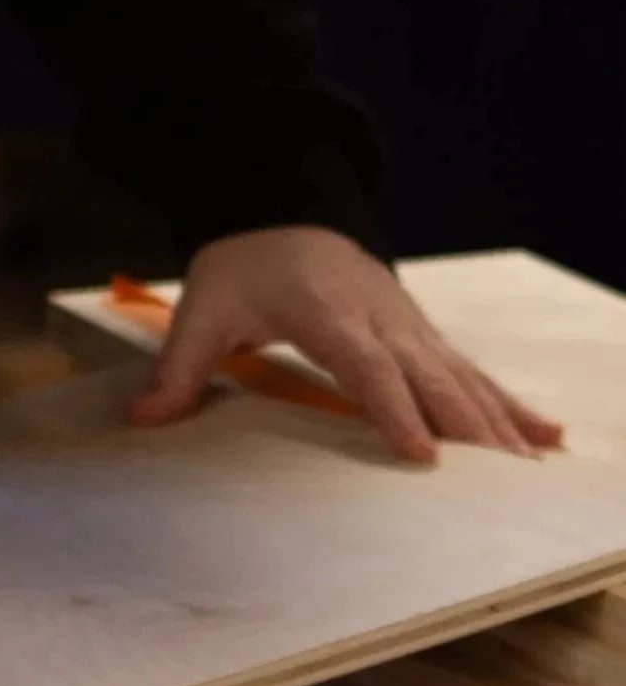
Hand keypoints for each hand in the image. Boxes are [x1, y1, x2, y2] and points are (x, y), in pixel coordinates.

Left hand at [131, 227, 562, 461]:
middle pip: (429, 374)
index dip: (394, 408)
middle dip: (467, 422)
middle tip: (501, 473)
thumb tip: (143, 417)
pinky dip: (506, 402)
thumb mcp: (200, 310)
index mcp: (326, 311)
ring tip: (531, 464)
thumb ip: (177, 367)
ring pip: (459, 374)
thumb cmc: (242, 267)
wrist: (285, 212)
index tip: (423, 451)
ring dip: (497, 418)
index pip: (366, 365)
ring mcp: (407, 324)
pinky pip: (467, 371)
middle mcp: (379, 317)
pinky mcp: (420, 335)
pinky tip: (542, 434)